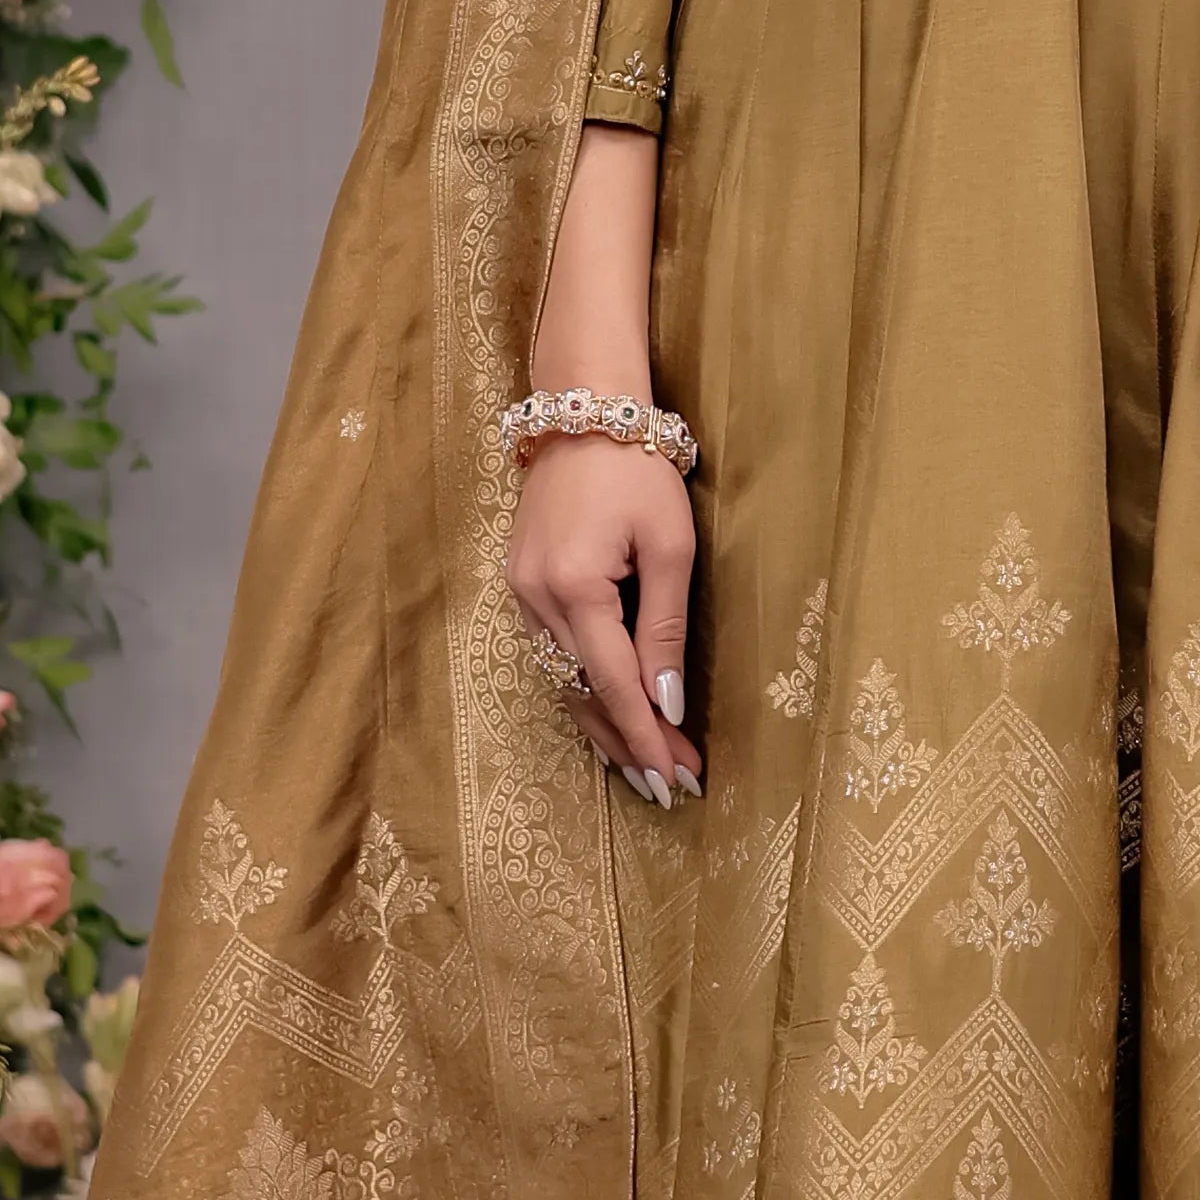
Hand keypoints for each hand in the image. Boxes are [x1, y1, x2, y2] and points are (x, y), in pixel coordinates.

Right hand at [505, 435, 700, 799]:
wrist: (581, 414)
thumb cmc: (637, 470)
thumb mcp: (669, 546)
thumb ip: (666, 628)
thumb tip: (668, 704)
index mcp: (574, 588)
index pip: (616, 685)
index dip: (647, 737)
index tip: (679, 777)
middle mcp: (536, 600)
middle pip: (584, 695)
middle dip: (629, 744)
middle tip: (672, 785)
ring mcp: (521, 595)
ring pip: (564, 682)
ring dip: (605, 727)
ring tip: (646, 766)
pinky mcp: (521, 587)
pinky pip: (553, 657)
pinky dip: (584, 692)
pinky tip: (609, 717)